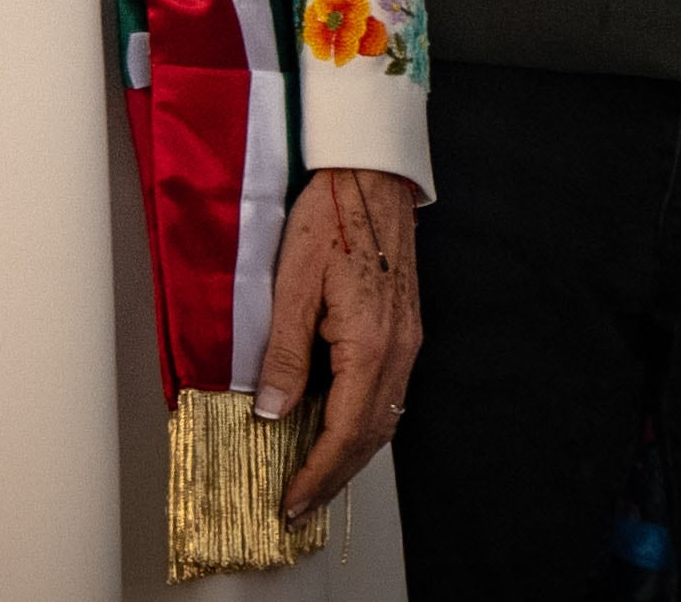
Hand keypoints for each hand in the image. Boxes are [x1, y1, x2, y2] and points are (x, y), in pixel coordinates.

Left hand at [252, 167, 422, 519]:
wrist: (371, 174)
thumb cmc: (331, 215)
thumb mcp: (292, 282)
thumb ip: (285, 353)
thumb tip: (273, 410)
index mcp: (369, 344)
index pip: (344, 432)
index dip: (317, 474)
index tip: (292, 502)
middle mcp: (398, 350)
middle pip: (369, 436)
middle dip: (333, 477)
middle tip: (299, 506)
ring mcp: (406, 341)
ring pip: (383, 419)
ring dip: (349, 454)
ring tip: (315, 477)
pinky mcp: (404, 329)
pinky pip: (388, 393)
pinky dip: (362, 423)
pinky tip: (338, 426)